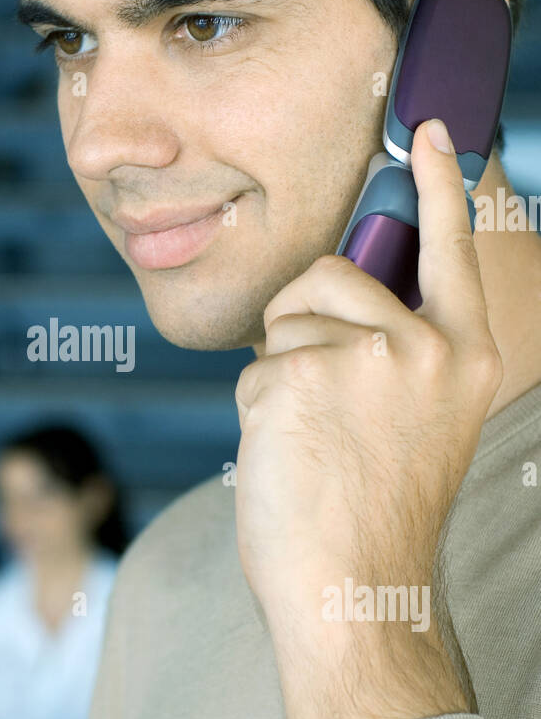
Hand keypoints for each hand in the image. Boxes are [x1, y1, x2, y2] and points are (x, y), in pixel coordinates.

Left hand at [234, 118, 502, 718]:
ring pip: (286, 317)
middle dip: (302, 323)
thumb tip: (331, 291)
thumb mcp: (414, 418)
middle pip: (331, 273)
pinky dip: (254, 411)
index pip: (452, 248)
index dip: (439, 185)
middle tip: (322, 408)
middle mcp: (428, 346)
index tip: (424, 129)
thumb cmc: (372, 511)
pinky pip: (254, 365)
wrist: (354, 589)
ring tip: (312, 441)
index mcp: (465, 355)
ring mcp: (370, 356)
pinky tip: (289, 457)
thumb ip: (393, 350)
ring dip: (278, 371)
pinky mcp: (305, 374)